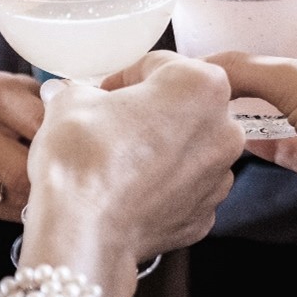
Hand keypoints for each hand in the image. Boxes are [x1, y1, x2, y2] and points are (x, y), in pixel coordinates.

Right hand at [23, 52, 242, 270]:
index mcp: (202, 85)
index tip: (105, 92)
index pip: (161, 65)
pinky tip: (129, 190)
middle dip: (150, 113)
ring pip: (187, 150)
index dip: (126, 76)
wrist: (82, 231)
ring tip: (118, 160)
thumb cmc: (84, 158)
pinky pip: (183, 189)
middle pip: (183, 108)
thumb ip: (81, 90)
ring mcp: (219, 176)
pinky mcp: (205, 215)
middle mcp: (224, 129)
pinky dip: (161, 187)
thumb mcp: (72, 100)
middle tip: (111, 124)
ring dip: (160, 150)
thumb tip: (71, 93)